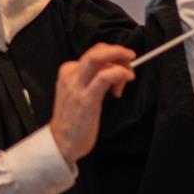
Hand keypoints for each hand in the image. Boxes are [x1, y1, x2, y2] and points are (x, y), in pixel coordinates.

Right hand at [49, 43, 135, 162]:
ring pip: (99, 58)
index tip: (123, 64)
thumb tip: (115, 68)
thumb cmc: (75, 119)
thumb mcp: (80, 91)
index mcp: (68, 71)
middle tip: (131, 58)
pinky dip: (119, 73)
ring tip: (128, 77)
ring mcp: (77, 85)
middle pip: (97, 51)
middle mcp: (71, 74)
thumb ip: (94, 78)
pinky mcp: (86, 98)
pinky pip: (105, 76)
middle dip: (118, 51)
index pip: (94, 53)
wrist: (62, 142)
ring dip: (120, 63)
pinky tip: (125, 79)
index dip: (112, 55)